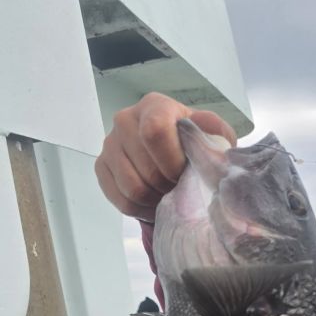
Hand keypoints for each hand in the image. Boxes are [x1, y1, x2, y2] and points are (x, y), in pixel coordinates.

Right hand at [94, 92, 237, 221]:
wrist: (175, 154)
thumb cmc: (194, 143)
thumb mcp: (214, 134)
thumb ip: (214, 130)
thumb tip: (204, 134)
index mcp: (154, 106)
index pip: (154, 132)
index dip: (172, 161)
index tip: (185, 173)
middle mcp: (125, 119)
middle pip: (146, 167)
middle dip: (168, 187)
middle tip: (181, 189)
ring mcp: (110, 144)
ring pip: (132, 187)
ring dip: (156, 200)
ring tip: (169, 197)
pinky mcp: (102, 166)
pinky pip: (120, 200)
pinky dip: (141, 209)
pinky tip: (154, 203)